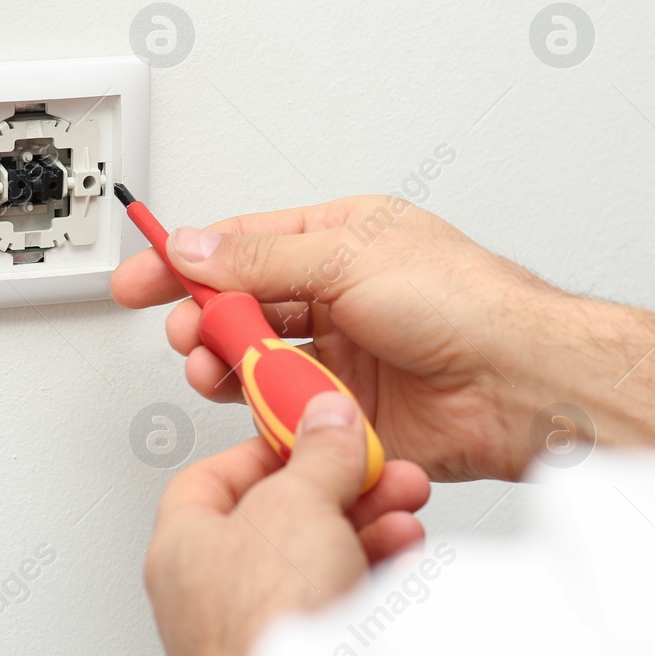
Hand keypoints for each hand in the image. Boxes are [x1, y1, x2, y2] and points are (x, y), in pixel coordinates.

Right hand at [113, 196, 571, 481]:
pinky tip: (262, 406)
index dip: (186, 260)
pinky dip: (265, 411)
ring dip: (228, 366)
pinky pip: (287, 413)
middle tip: (186, 333)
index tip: (138, 277)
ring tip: (216, 370)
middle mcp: (340, 297)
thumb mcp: (348, 257)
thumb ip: (261, 262)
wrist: (516, 384)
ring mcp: (343, 356)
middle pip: (243, 307)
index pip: (244, 246)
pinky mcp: (347, 412)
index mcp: (341, 242)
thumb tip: (196, 249)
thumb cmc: (465, 304)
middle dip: (203, 320)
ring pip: (258, 363)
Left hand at [145, 392, 430, 655]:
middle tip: (378, 470)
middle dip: (341, 487)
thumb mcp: (296, 501)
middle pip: (280, 517)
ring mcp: (257, 628)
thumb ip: (318, 453)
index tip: (310, 434)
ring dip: (368, 524)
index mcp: (182, 547)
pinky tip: (403, 553)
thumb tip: (327, 420)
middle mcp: (211, 592)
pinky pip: (340, 599)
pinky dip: (374, 570)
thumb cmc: (265, 620)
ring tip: (404, 507)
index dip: (266, 449)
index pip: (213, 478)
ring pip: (317, 558)